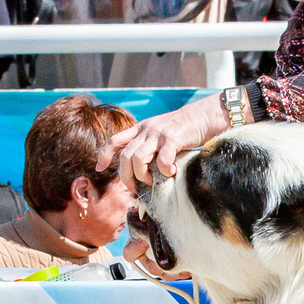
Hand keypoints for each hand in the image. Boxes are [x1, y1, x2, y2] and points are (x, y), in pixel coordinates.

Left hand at [101, 92, 229, 188]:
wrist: (204, 115)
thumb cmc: (184, 130)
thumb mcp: (160, 133)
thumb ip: (150, 146)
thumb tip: (143, 170)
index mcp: (141, 128)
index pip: (115, 140)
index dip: (104, 154)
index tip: (99, 168)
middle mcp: (146, 129)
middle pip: (125, 156)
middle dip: (126, 176)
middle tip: (134, 188)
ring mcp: (158, 133)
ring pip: (138, 158)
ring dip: (142, 175)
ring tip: (152, 181)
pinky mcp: (173, 138)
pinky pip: (162, 159)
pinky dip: (164, 170)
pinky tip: (171, 172)